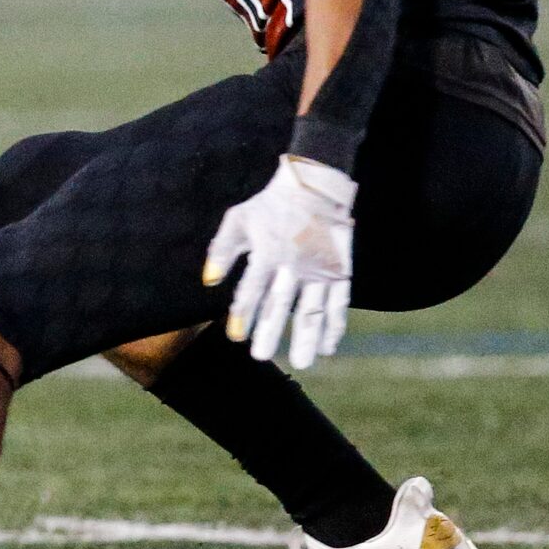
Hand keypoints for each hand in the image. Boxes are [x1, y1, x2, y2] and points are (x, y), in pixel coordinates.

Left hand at [204, 155, 356, 369]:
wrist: (315, 187)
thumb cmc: (270, 205)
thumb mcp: (239, 219)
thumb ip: (222, 250)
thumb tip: (209, 280)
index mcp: (267, 251)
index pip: (253, 289)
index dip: (244, 314)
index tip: (236, 337)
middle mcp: (294, 264)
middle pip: (281, 303)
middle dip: (270, 331)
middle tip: (261, 357)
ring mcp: (320, 269)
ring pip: (313, 308)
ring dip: (306, 337)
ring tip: (300, 362)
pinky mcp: (339, 271)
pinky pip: (338, 303)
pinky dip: (334, 325)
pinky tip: (327, 347)